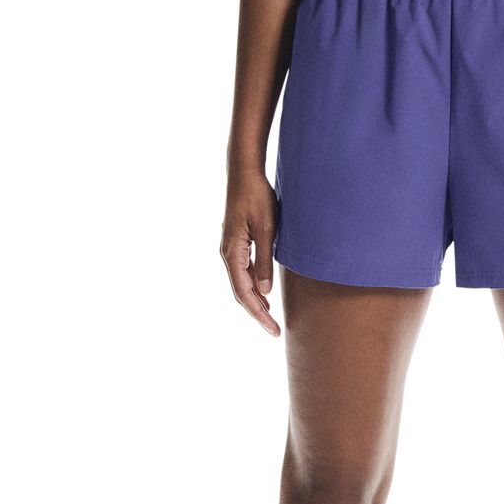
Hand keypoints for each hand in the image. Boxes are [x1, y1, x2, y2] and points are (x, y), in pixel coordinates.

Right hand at [222, 167, 281, 334]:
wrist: (244, 173)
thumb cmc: (256, 197)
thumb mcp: (266, 229)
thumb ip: (265, 260)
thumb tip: (265, 292)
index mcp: (232, 253)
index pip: (244, 293)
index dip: (259, 313)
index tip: (273, 328)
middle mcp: (227, 253)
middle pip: (240, 292)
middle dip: (257, 313)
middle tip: (275, 330)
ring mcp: (230, 248)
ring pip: (241, 283)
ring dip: (255, 301)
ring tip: (271, 317)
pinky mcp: (236, 242)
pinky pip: (243, 271)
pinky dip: (253, 285)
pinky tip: (264, 291)